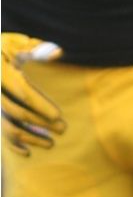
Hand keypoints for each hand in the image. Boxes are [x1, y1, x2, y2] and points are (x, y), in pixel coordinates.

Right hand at [3, 32, 64, 154]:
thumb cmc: (4, 49)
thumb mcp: (17, 44)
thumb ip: (36, 50)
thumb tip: (57, 52)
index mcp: (1, 76)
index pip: (22, 93)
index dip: (39, 105)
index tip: (58, 116)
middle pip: (16, 113)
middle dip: (39, 123)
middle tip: (63, 129)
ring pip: (7, 127)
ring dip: (29, 138)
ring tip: (51, 144)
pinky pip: (0, 133)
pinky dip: (12, 144)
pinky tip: (27, 152)